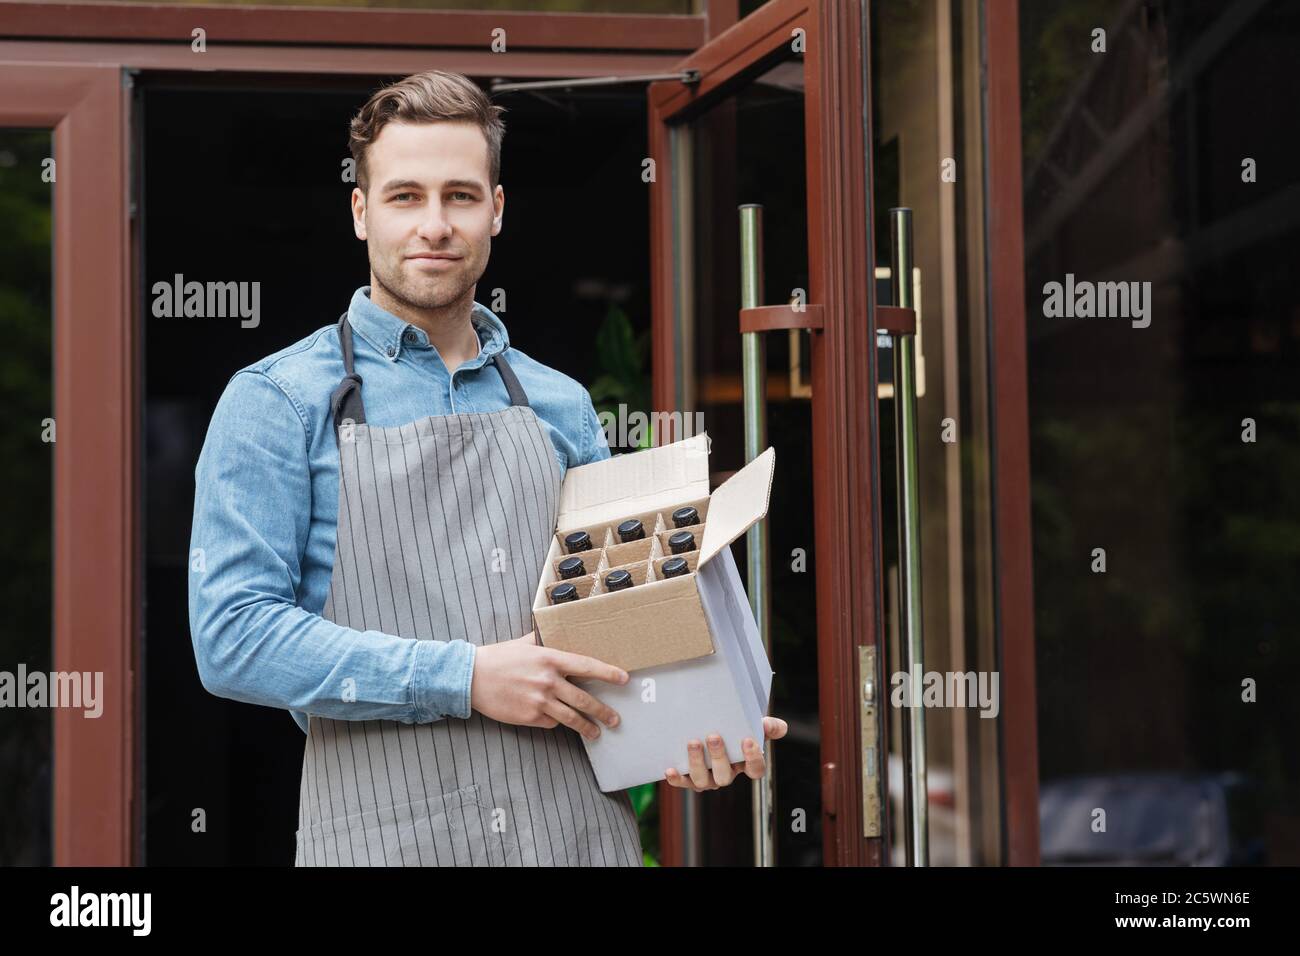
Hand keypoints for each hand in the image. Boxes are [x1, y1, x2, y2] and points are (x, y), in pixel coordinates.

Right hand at [470, 632, 627, 740]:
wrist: (471, 677)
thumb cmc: (499, 657)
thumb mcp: (525, 643)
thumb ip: (545, 641)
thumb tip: (559, 632)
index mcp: (550, 659)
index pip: (587, 666)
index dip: (608, 673)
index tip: (624, 679)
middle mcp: (548, 681)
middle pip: (584, 700)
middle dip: (603, 712)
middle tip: (615, 719)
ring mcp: (539, 701)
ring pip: (571, 718)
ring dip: (587, 727)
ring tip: (596, 733)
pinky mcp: (529, 716)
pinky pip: (550, 723)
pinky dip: (555, 723)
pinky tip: (557, 722)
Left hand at [664, 716, 788, 791]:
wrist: (707, 728)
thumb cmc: (734, 729)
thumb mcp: (752, 725)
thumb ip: (767, 726)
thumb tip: (776, 727)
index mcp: (744, 764)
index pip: (755, 770)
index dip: (753, 758)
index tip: (748, 741)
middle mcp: (726, 775)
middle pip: (724, 775)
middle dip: (719, 757)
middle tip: (714, 736)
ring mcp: (707, 779)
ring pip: (702, 780)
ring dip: (697, 763)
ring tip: (693, 742)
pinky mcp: (688, 778)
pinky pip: (682, 782)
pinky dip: (676, 779)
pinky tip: (669, 769)